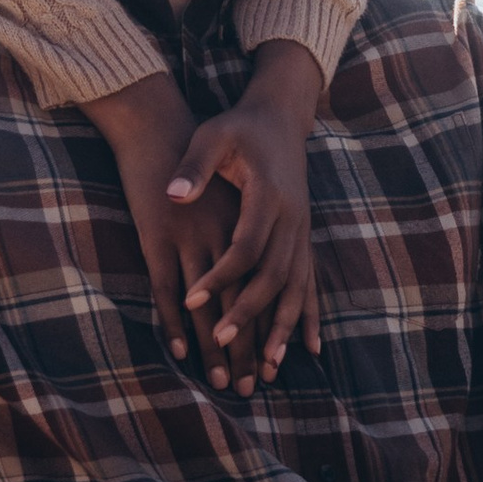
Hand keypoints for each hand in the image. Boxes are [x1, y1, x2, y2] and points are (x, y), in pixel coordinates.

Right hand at [91, 70, 243, 384]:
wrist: (160, 124)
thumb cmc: (198, 157)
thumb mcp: (231, 188)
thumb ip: (242, 228)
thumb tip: (259, 273)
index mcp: (247, 227)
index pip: (266, 289)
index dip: (270, 328)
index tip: (275, 365)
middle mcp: (224, 238)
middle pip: (242, 305)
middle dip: (247, 350)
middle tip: (251, 390)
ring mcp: (190, 240)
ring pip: (209, 305)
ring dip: (215, 345)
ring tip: (223, 382)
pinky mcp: (158, 238)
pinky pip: (167, 289)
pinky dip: (175, 320)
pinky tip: (179, 351)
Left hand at [168, 45, 323, 392]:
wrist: (281, 114)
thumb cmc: (239, 126)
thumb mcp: (213, 135)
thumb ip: (195, 165)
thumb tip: (172, 194)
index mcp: (268, 195)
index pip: (245, 246)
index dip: (220, 275)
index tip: (192, 298)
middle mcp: (292, 218)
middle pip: (273, 276)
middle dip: (248, 314)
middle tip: (222, 345)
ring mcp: (302, 231)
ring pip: (296, 287)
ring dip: (281, 328)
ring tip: (266, 367)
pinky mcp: (303, 237)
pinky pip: (310, 283)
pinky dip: (308, 316)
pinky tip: (308, 348)